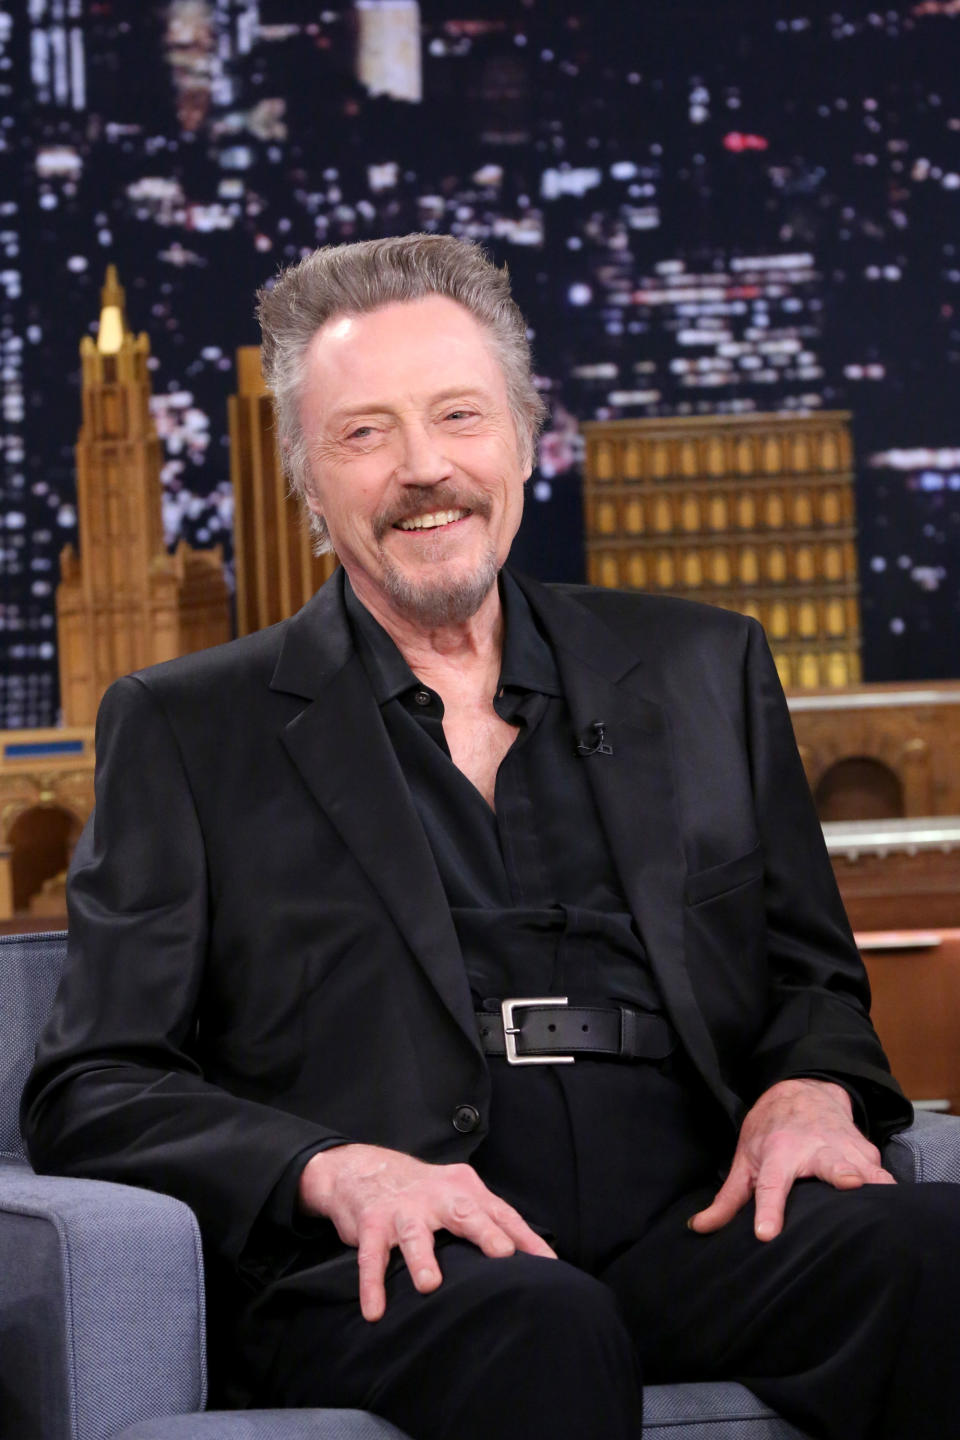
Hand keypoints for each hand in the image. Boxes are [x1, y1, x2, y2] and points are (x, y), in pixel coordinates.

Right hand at [299, 1144, 556, 1320]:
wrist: (364, 1169)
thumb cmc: (424, 1193)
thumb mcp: (458, 1195)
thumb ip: (487, 1220)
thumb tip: (532, 1259)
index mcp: (464, 1189)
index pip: (501, 1213)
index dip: (525, 1238)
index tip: (549, 1264)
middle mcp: (436, 1196)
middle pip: (464, 1212)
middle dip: (484, 1232)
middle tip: (503, 1253)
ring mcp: (403, 1209)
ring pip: (414, 1232)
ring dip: (422, 1258)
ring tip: (429, 1284)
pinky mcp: (372, 1224)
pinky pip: (372, 1256)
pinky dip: (372, 1284)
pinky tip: (375, 1311)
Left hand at [688, 1078, 894, 1241]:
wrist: (805, 1091)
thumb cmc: (771, 1130)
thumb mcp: (746, 1158)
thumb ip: (728, 1197)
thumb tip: (700, 1228)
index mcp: (778, 1152)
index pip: (771, 1185)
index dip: (769, 1210)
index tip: (766, 1235)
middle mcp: (814, 1147)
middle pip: (830, 1163)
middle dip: (841, 1172)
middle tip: (850, 1183)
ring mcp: (844, 1147)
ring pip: (864, 1168)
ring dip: (873, 1183)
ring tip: (885, 1206)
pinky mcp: (866, 1151)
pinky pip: (881, 1173)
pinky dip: (888, 1188)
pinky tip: (895, 1207)